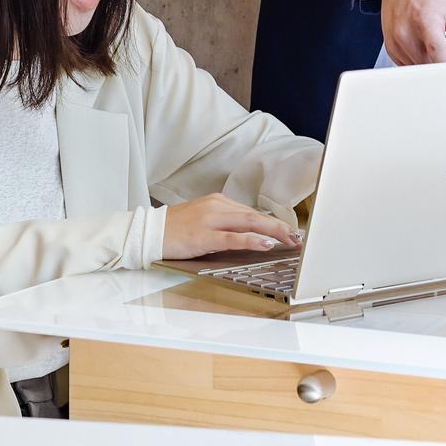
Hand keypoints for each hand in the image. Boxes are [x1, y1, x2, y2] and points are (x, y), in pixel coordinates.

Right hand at [162, 194, 301, 259]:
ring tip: (289, 239)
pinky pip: (233, 238)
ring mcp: (210, 220)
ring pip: (249, 223)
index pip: (252, 212)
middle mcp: (217, 206)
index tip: (289, 230)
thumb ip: (224, 223)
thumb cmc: (174, 229)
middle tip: (297, 236)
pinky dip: (252, 240)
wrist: (148, 231)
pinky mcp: (204, 235)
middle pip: (255, 215)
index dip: (273, 222)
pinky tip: (266, 244)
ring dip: (273, 232)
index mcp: (217, 201)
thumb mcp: (203, 219)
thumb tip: (248, 233)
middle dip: (279, 226)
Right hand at [366, 0, 445, 64]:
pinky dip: (424, 59)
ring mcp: (395, 42)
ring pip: (423, 71)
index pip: (441, 61)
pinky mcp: (391, 48)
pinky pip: (412, 66)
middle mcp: (405, 34)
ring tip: (440, 39)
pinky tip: (427, 41)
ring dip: (436, 62)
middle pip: (433, 70)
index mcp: (425, 20)